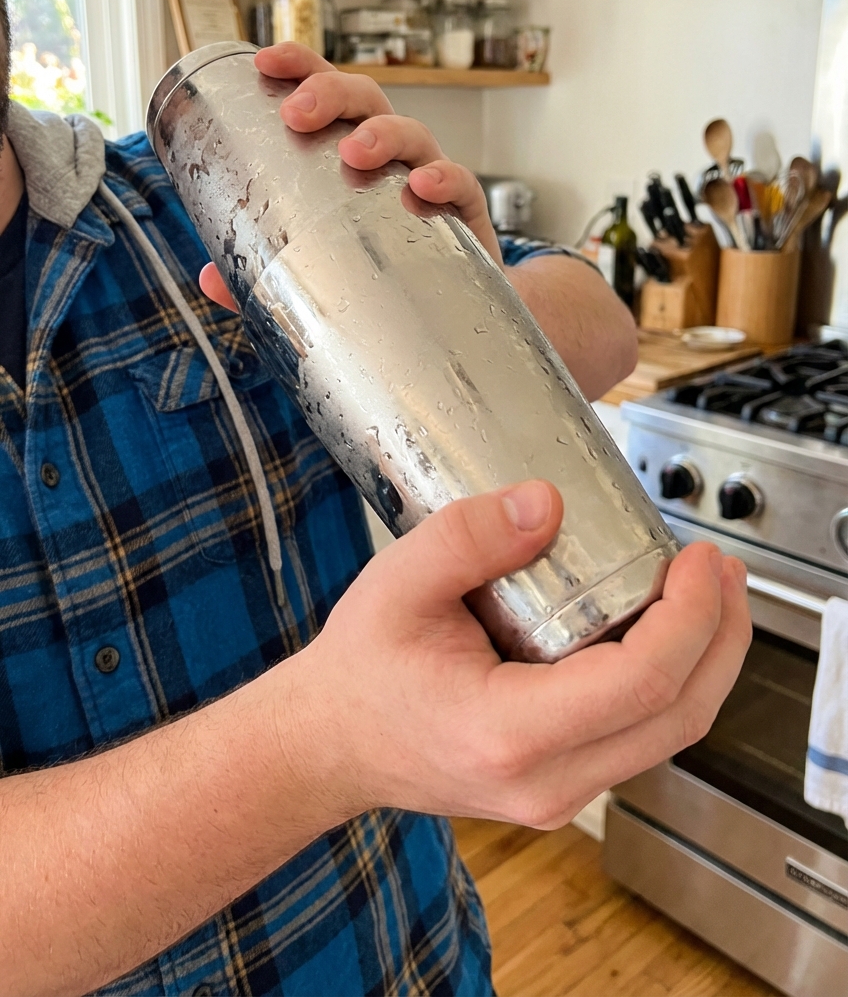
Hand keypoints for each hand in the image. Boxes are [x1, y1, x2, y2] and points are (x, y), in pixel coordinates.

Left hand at [199, 42, 500, 311]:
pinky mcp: (464, 215)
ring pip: (412, 132)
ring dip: (383, 133)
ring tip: (356, 152)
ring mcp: (428, 177)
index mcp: (350, 148)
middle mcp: (391, 153)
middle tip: (297, 115)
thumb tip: (209, 279)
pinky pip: (462, 186)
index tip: (265, 61)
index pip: (326, 91)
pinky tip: (423, 187)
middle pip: (365, 98)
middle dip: (330, 94)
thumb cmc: (378, 266)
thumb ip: (263, 269)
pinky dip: (445, 179)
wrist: (449, 311)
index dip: (299, 66)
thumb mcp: (317, 265)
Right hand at [295, 481, 751, 828]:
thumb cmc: (358, 673)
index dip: (690, 617)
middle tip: (723, 568)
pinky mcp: (562, 786)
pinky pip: (642, 738)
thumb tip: (548, 503)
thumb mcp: (396, 584)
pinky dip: (671, 682)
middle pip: (680, 718)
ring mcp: (558, 795)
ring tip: (708, 590)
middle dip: (721, 636)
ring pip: (671, 735)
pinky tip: (665, 629)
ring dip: (706, 660)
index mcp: (507, 734)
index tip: (699, 560)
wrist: (328, 745)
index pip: (641, 684)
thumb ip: (468, 536)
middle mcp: (546, 781)